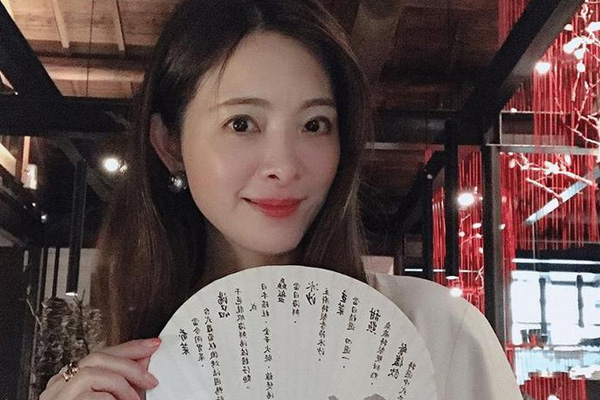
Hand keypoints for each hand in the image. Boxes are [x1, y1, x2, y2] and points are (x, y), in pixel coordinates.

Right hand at [40, 338, 160, 399]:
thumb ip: (125, 384)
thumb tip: (144, 362)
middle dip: (130, 363)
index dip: (128, 348)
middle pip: (97, 357)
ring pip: (93, 370)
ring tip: (134, 399)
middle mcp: (59, 386)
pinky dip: (112, 396)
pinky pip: (91, 391)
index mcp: (69, 383)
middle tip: (151, 379)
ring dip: (121, 383)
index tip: (152, 345)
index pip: (100, 356)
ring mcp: (57, 396)